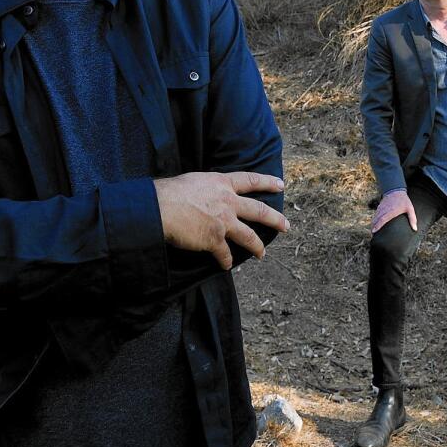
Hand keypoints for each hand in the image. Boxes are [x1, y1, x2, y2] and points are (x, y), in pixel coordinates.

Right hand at [154, 172, 287, 269]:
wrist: (160, 208)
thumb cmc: (170, 192)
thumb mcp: (194, 181)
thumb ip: (207, 189)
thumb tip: (206, 194)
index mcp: (222, 183)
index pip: (250, 180)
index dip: (267, 182)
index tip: (280, 185)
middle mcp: (228, 202)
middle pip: (259, 211)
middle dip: (275, 219)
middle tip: (286, 226)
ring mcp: (224, 221)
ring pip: (249, 236)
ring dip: (257, 247)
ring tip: (261, 254)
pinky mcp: (215, 240)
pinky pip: (225, 254)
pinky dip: (226, 261)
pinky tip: (226, 265)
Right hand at [371, 189, 415, 233]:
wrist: (396, 190)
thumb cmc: (404, 200)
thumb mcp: (410, 209)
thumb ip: (412, 219)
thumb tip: (415, 229)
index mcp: (392, 211)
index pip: (383, 219)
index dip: (378, 225)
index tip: (374, 231)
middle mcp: (385, 209)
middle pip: (377, 219)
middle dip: (374, 226)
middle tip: (372, 233)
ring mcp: (382, 207)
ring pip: (375, 216)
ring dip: (373, 223)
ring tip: (372, 230)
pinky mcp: (380, 206)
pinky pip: (376, 213)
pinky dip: (374, 218)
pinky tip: (374, 223)